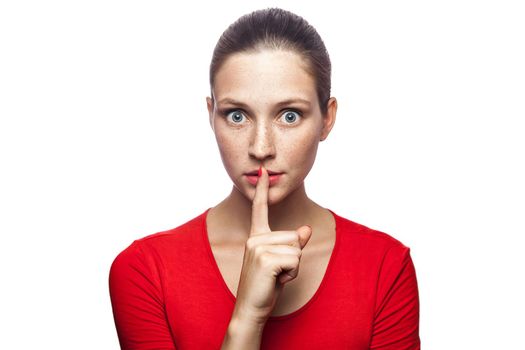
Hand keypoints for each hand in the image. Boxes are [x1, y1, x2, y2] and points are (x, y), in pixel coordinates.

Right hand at [232, 166, 312, 324]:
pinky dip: (292, 274)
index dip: (262, 190)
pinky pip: (295, 260)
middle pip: (294, 237)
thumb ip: (293, 245)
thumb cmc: (265, 286)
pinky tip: (276, 281)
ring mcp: (258, 248)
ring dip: (293, 267)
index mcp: (256, 237)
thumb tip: (306, 229)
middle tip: (276, 272)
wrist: (250, 309)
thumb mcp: (281, 263)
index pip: (260, 209)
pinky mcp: (265, 259)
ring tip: (276, 276)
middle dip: (294, 258)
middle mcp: (255, 239)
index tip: (263, 171)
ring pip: (297, 249)